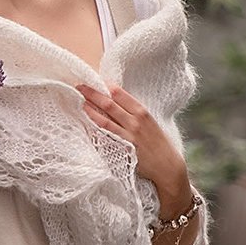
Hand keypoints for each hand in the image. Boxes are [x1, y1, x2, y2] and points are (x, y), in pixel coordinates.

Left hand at [76, 82, 191, 214]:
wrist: (167, 165)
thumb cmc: (158, 143)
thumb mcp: (149, 122)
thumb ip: (133, 112)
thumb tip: (113, 101)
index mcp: (142, 111)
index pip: (119, 92)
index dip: (104, 84)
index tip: (93, 79)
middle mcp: (135, 120)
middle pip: (109, 102)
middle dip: (92, 92)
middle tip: (79, 86)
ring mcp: (129, 134)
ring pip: (104, 117)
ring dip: (89, 108)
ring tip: (78, 101)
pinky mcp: (124, 147)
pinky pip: (106, 134)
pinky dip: (95, 127)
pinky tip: (86, 121)